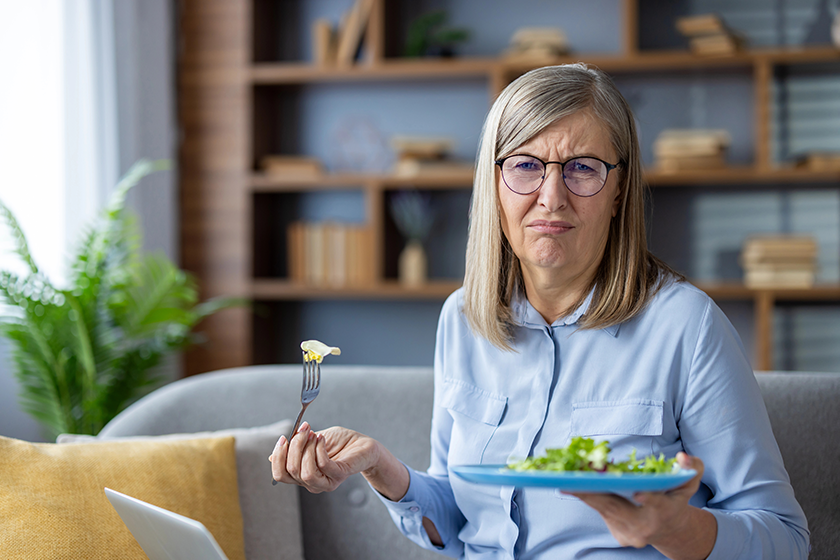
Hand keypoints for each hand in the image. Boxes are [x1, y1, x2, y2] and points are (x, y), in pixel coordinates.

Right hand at [268, 422, 380, 493]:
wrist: (364, 445)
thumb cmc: (340, 443)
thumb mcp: (312, 442)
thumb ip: (295, 449)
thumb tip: (272, 456)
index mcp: (303, 475)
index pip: (280, 475)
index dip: (278, 456)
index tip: (284, 437)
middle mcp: (312, 483)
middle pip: (290, 471)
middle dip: (294, 446)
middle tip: (304, 429)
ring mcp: (326, 481)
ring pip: (304, 473)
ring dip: (306, 449)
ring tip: (315, 435)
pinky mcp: (340, 475)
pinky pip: (323, 465)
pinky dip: (319, 449)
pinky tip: (323, 439)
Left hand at [566, 453, 715, 559]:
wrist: (670, 529)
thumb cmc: (677, 499)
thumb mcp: (689, 482)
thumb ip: (693, 468)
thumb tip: (683, 456)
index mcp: (665, 512)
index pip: (657, 505)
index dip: (648, 500)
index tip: (638, 493)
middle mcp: (646, 527)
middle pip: (618, 508)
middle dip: (595, 492)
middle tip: (572, 479)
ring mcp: (630, 534)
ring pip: (604, 510)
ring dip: (584, 492)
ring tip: (564, 476)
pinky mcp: (618, 534)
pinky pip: (600, 512)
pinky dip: (587, 496)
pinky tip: (572, 483)